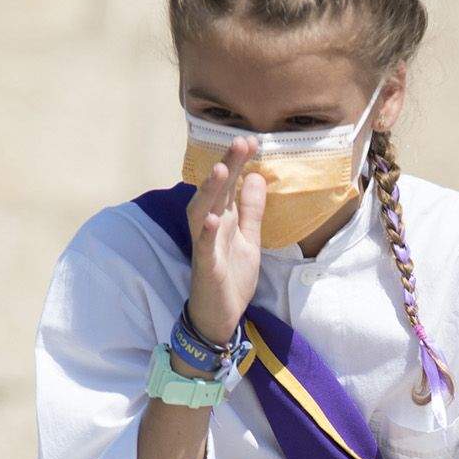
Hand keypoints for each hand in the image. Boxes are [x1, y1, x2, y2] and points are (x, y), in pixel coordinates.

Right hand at [184, 136, 267, 348]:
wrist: (220, 317)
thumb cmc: (231, 277)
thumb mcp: (249, 240)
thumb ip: (252, 211)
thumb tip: (257, 177)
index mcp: (222, 220)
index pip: (229, 186)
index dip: (238, 163)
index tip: (251, 140)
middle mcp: (210, 228)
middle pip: (215, 192)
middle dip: (226, 166)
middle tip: (240, 141)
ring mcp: (205, 247)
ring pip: (201, 213)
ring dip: (210, 191)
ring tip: (221, 170)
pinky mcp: (206, 268)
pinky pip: (203, 247)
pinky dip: (206, 232)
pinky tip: (212, 217)